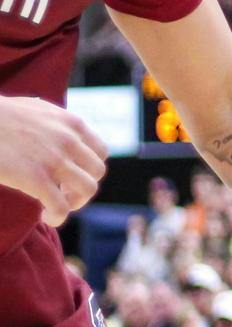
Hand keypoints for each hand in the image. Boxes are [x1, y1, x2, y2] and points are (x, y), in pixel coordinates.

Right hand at [0, 96, 108, 227]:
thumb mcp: (36, 110)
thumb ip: (54, 122)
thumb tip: (57, 128)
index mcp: (72, 123)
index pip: (100, 152)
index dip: (89, 168)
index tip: (72, 176)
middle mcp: (69, 140)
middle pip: (97, 172)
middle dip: (82, 185)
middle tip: (63, 193)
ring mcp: (55, 160)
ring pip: (87, 189)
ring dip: (75, 202)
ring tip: (57, 205)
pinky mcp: (35, 178)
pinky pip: (60, 207)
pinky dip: (57, 217)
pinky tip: (46, 217)